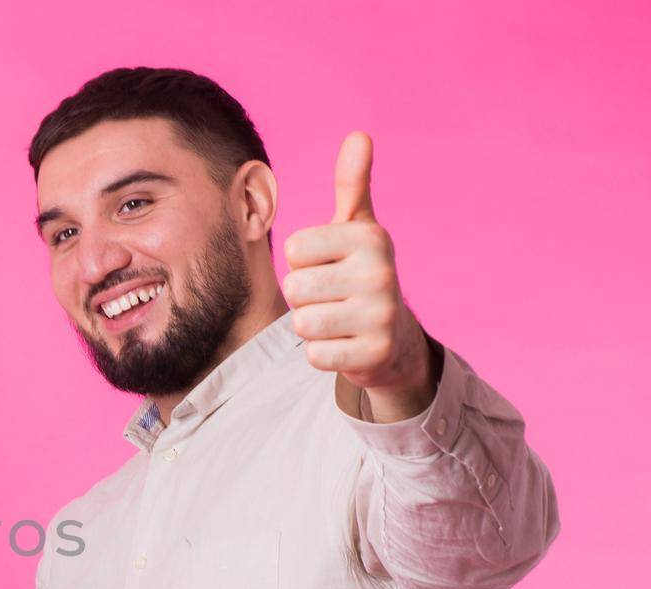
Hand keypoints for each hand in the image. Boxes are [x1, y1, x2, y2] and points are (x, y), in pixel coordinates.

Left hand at [283, 132, 434, 420]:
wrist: (393, 338)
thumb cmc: (361, 273)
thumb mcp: (357, 228)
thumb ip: (352, 184)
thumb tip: (358, 135)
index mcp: (371, 237)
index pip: (294, 249)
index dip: (302, 262)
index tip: (329, 265)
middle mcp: (382, 273)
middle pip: (294, 287)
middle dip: (304, 297)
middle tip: (333, 298)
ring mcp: (381, 316)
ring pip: (302, 322)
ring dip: (312, 327)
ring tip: (338, 320)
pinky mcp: (374, 355)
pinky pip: (315, 355)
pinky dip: (323, 354)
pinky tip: (345, 345)